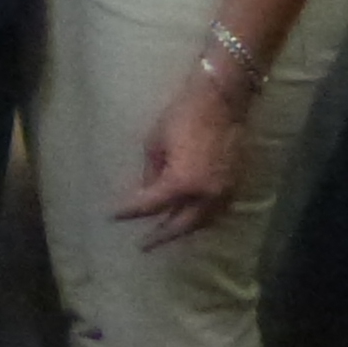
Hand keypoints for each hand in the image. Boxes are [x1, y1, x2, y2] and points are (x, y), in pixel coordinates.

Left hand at [115, 69, 250, 247]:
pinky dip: (200, 220)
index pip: (151, 206)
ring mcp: (224, 192)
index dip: (130, 212)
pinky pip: (216, 212)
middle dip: (160, 235)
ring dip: (182, 230)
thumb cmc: (182, 116)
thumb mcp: (155, 143)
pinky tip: (189, 219)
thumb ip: (150, 173)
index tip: (112, 217)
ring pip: (202, 223)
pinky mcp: (235, 186)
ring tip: (164, 234)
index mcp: (183, 182)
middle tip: (143, 245)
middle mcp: (206, 194)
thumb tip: (146, 192)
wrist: (222, 101)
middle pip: (180, 225)